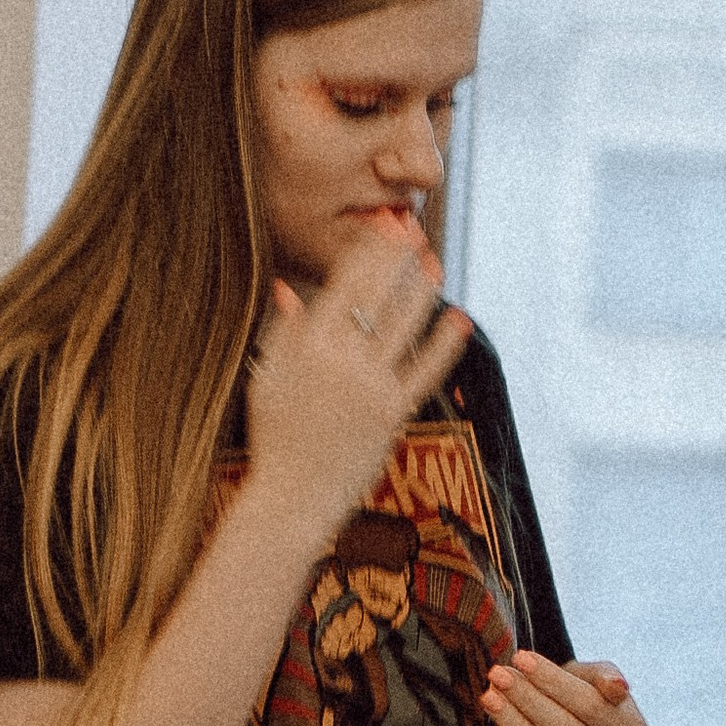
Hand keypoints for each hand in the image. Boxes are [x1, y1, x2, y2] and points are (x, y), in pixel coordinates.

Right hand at [242, 242, 471, 543]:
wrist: (291, 499)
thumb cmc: (273, 439)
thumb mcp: (265, 379)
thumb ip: (281, 332)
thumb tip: (287, 287)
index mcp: (306, 346)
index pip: (343, 284)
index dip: (366, 251)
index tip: (380, 226)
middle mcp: (341, 361)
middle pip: (377, 296)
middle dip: (397, 258)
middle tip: (414, 227)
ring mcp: (370, 387)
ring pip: (404, 325)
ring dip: (422, 289)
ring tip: (434, 262)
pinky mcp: (393, 414)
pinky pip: (425, 371)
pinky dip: (444, 344)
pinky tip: (459, 318)